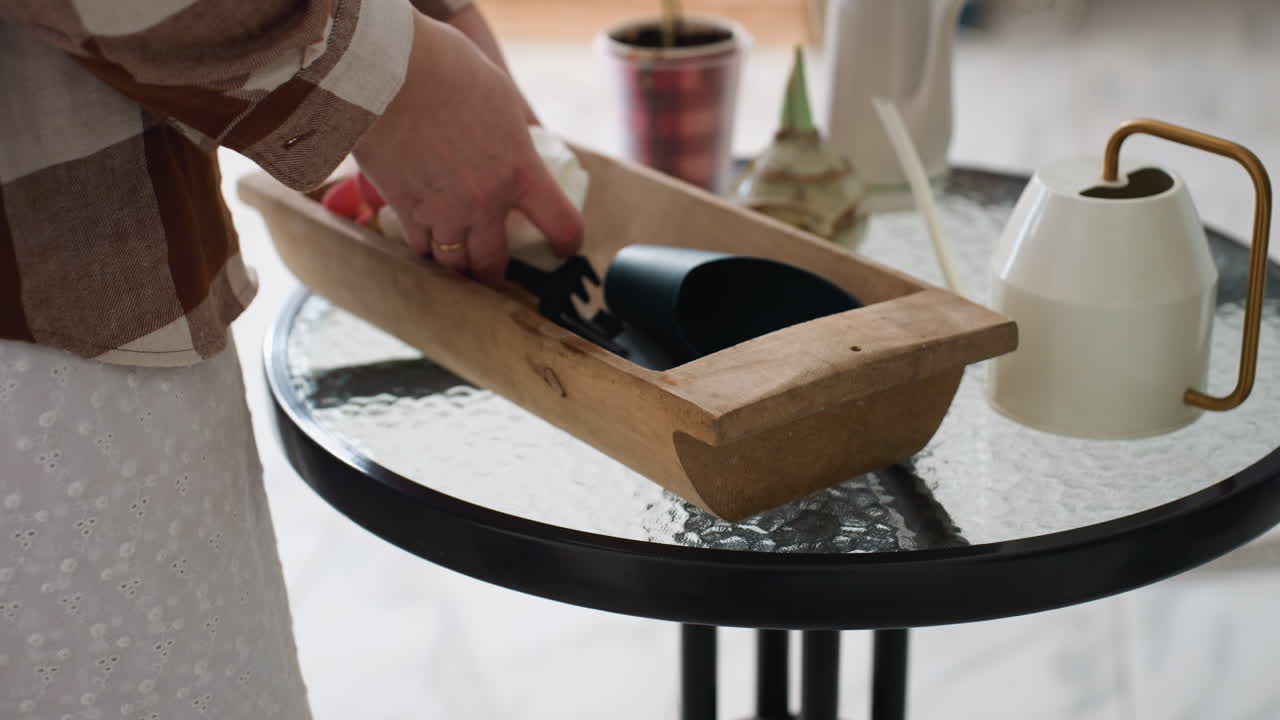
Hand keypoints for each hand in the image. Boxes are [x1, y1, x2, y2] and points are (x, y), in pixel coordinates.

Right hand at [352, 13, 581, 283]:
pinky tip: (425, 234)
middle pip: (492, 263)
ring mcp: (441, 211)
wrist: (383, 69)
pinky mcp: (403, 208)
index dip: (567, 242)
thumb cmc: (446, 69)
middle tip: (495, 267)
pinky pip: (418, 245)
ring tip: (458, 255)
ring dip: (457, 262)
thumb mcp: (502, 95)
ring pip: (452, 262)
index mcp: (520, 171)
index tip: (563, 247)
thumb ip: (518, 129)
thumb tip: (530, 140)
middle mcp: (483, 202)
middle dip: (495, 271)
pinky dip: (425, 245)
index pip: (561, 225)